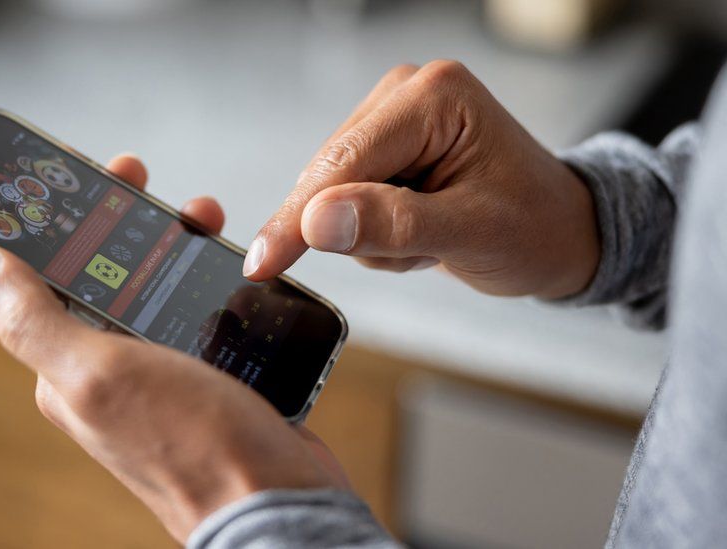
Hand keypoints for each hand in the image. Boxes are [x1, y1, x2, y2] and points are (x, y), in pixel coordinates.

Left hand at [0, 154, 350, 542]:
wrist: (278, 504)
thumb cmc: (195, 448)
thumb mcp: (101, 373)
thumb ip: (34, 321)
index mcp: (69, 367)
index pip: (46, 278)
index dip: (57, 222)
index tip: (80, 176)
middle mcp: (110, 371)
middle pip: (105, 277)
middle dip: (119, 224)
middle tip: (143, 183)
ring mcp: (161, 376)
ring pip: (155, 290)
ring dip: (170, 246)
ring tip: (202, 217)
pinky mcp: (208, 380)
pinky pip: (198, 315)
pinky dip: (208, 282)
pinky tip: (229, 266)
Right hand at [242, 61, 599, 298]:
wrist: (561, 235)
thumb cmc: (535, 229)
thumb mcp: (471, 234)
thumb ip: (392, 226)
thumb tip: (316, 223)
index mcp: (435, 97)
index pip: (344, 160)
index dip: (299, 218)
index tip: (262, 263)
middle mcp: (407, 95)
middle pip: (329, 174)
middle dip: (357, 229)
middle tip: (419, 251)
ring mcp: (393, 119)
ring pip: (331, 194)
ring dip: (372, 236)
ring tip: (431, 239)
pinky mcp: (385, 148)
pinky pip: (344, 201)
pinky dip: (373, 233)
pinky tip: (419, 232)